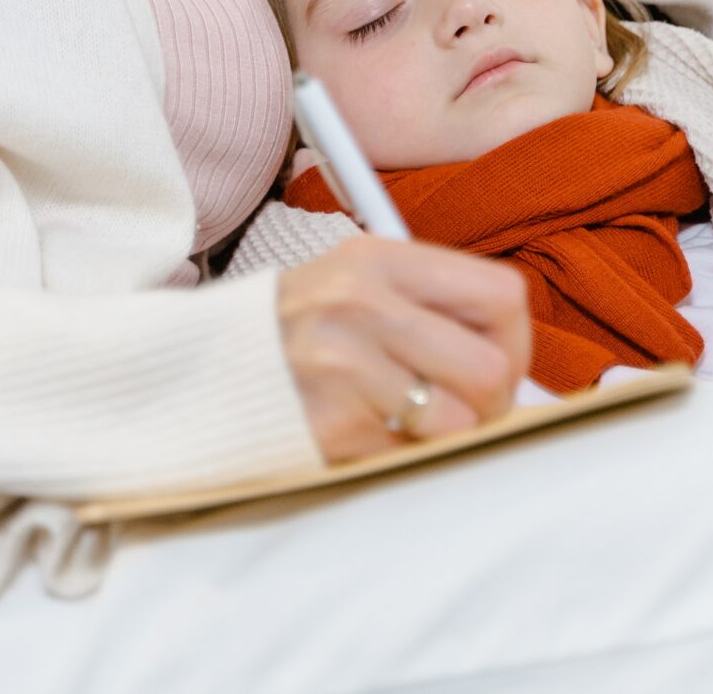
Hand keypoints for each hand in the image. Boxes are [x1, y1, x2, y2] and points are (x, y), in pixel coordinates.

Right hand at [277, 234, 531, 462]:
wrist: (195, 370)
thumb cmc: (291, 332)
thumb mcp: (355, 286)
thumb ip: (430, 307)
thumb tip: (514, 362)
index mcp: (378, 259)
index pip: (500, 294)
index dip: (516, 340)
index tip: (502, 364)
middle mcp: (362, 304)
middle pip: (490, 366)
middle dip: (491, 401)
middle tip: (466, 408)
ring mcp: (342, 364)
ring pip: (458, 420)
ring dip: (443, 434)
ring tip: (407, 421)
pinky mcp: (329, 422)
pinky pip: (407, 453)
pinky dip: (396, 453)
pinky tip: (362, 430)